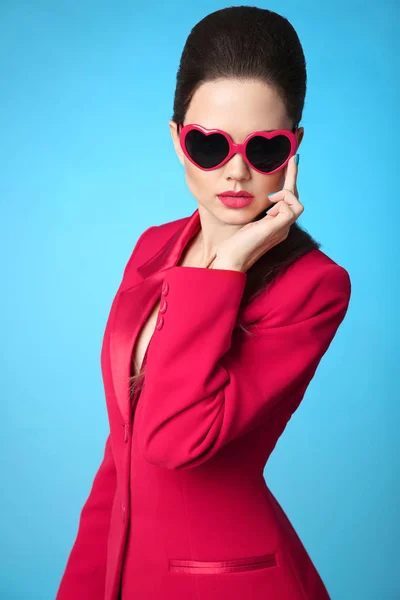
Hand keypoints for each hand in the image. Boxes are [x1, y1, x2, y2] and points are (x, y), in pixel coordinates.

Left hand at [212, 154, 303, 272]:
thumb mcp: (246, 221)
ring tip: (269, 199)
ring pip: (297, 204)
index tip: (290, 163)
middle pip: (295, 200)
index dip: (289, 183)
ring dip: (285, 195)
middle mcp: (282, 227)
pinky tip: (270, 206)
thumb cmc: (234, 244)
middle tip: (292, 158)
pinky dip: (282, 202)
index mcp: (275, 226)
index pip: (287, 202)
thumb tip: (255, 194)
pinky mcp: (279, 229)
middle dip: (293, 178)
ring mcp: (282, 229)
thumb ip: (254, 211)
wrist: (231, 260)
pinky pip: (291, 209)